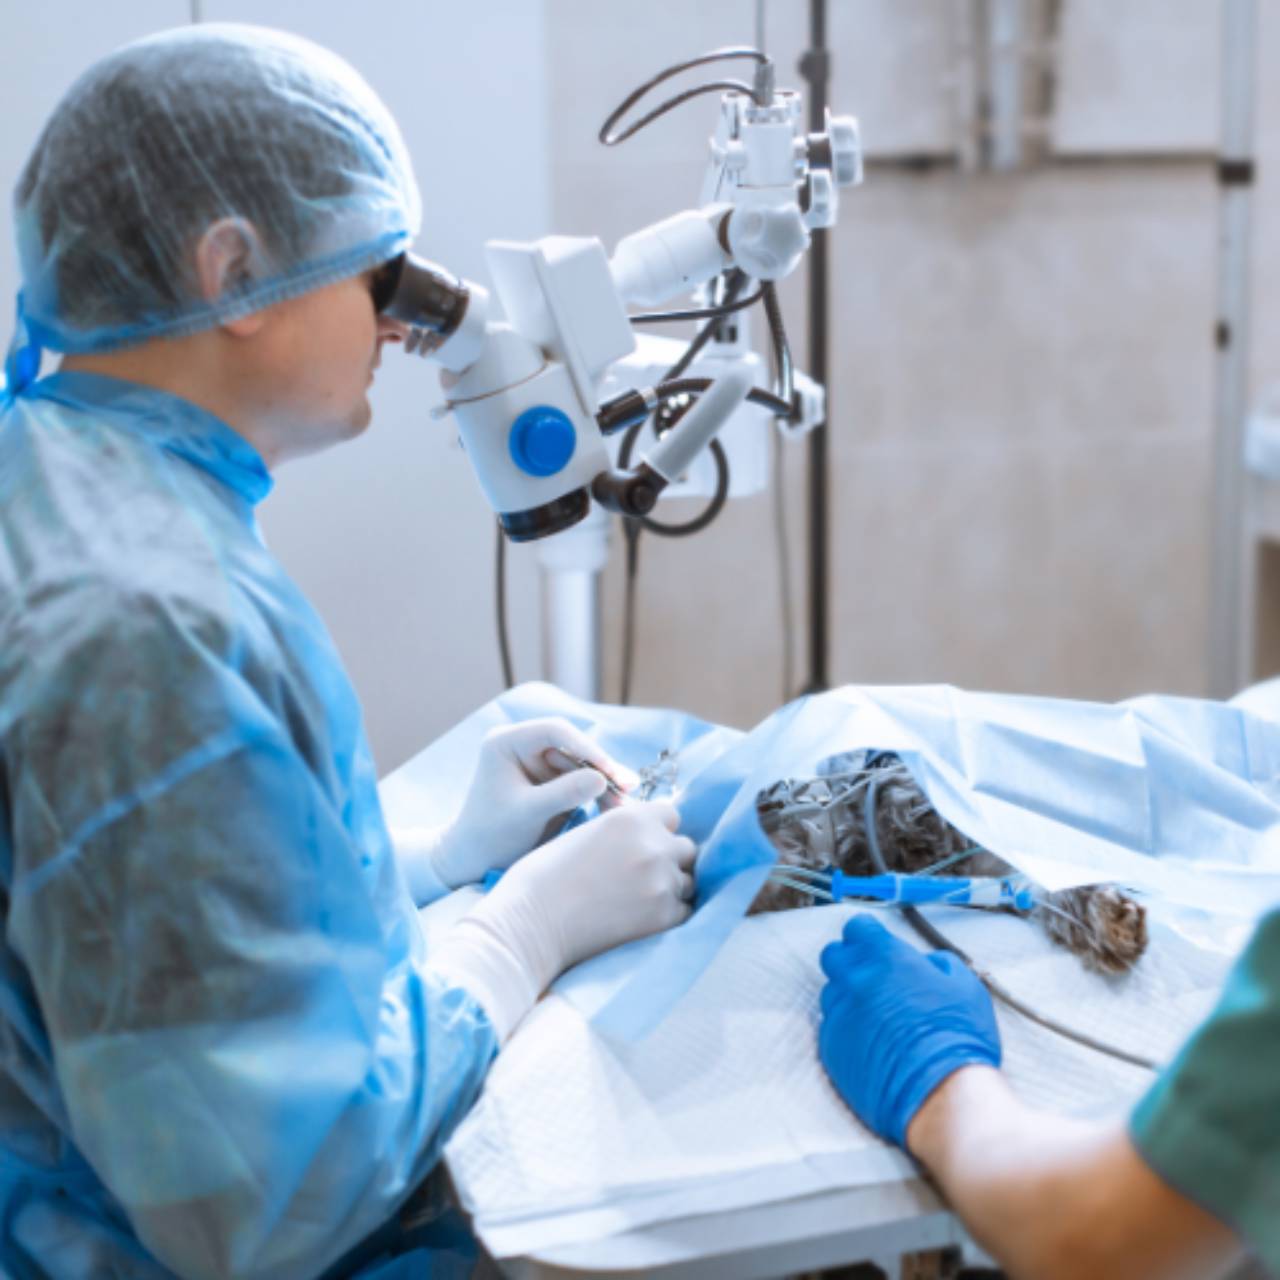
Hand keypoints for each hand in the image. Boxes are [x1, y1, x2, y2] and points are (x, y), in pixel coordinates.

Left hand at [432, 718, 636, 888]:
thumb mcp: (526, 814)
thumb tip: (602, 778)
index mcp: (506, 742)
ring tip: (625, 806)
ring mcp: (538, 764)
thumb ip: (563, 794)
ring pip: (581, 766)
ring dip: (603, 784)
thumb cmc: (490, 836)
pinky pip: (580, 783)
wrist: (475, 862)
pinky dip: (597, 795)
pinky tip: (615, 808)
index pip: (554, 732)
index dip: (586, 747)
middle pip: (572, 748)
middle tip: (628, 788)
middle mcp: (523, 746)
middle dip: (601, 769)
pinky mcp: (549, 783)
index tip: (609, 771)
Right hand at [474, 799, 695, 982]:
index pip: (671, 815)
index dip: (656, 830)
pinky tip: (641, 918)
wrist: (530, 923)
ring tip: (638, 899)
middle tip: (639, 876)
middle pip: (685, 848)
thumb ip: (620, 830)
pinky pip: (685, 910)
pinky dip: (669, 914)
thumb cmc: (543, 877)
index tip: (641, 845)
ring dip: (671, 887)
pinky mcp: (663, 917)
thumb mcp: (584, 832)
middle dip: (668, 859)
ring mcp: (662, 882)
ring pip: (688, 881)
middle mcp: (654, 845)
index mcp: (631, 818)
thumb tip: (644, 835)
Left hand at [818, 915, 1000, 1146]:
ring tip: (878, 1017)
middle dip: (850, 960)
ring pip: (831, 992)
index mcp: (884, 958)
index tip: (877, 944)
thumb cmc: (957, 1039)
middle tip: (874, 977)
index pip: (857, 928)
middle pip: (834, 955)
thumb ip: (940, 964)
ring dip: (848, 996)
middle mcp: (854, 981)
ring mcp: (839, 1014)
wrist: (941, 1094)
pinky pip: (831, 1027)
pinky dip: (847, 1029)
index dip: (868, 935)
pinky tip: (872, 1043)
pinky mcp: (831, 1047)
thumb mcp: (965, 986)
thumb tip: (927, 962)